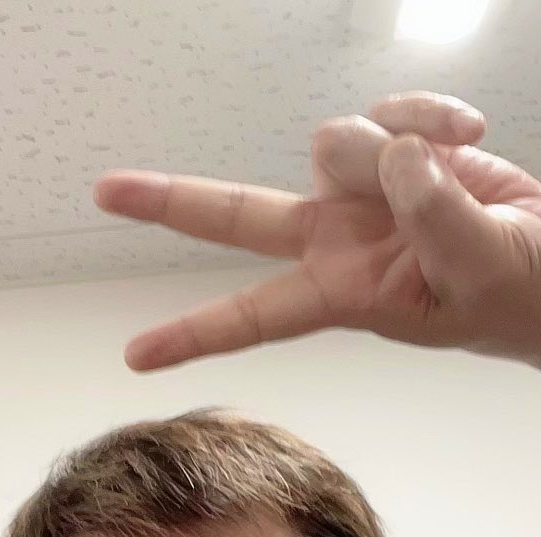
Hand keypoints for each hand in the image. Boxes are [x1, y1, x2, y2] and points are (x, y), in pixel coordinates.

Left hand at [95, 92, 540, 370]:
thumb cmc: (515, 293)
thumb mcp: (477, 268)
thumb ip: (434, 216)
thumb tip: (393, 160)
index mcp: (345, 293)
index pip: (254, 316)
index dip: (195, 334)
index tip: (136, 358)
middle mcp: (336, 240)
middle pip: (237, 215)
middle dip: (171, 202)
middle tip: (103, 191)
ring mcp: (360, 192)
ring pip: (334, 140)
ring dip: (395, 143)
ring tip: (456, 167)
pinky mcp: (392, 150)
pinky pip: (390, 110)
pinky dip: (434, 115)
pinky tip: (470, 138)